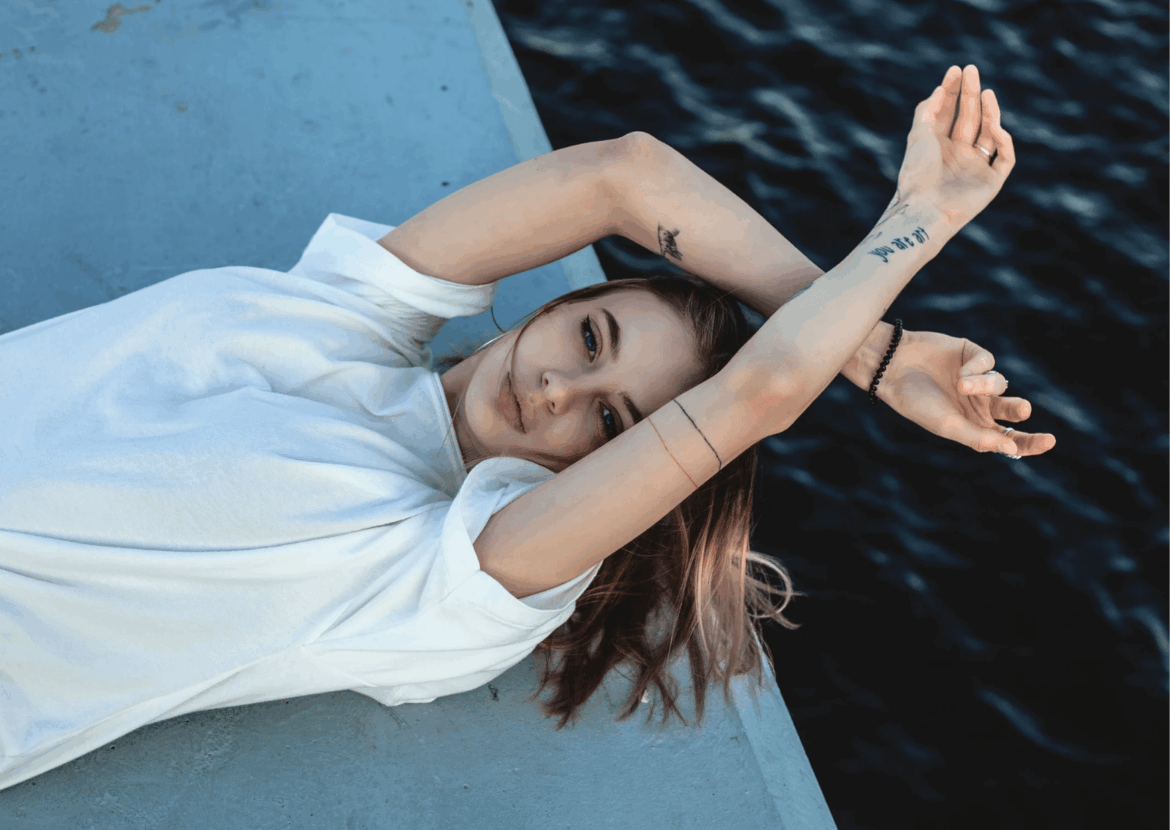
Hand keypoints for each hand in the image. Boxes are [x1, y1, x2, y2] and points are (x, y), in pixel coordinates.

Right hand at [875, 329, 1056, 457]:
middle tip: (1021, 409)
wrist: (892, 368)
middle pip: (1012, 410)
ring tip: (962, 385)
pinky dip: (977, 368)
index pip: (1009, 438)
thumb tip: (1012, 449)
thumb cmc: (916, 402)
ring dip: (986, 385)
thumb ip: (979, 438)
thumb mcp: (948, 426)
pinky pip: (988, 362)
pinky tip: (960, 372)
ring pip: (1000, 383)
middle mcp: (978, 404)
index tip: (1049, 441)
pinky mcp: (972, 355)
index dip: (1030, 442)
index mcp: (973, 426)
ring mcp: (976, 379)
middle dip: (1018, 409)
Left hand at [896, 65, 1015, 231]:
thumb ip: (927, 111)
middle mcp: (958, 155)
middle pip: (969, 119)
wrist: (924, 208)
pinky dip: (1003, 141)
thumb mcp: (917, 136)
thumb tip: (940, 88)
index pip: (949, 113)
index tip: (957, 70)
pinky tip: (993, 126)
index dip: (954, 91)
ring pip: (989, 134)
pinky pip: (1004, 157)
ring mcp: (975, 168)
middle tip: (972, 70)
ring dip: (989, 113)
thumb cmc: (917, 174)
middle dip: (971, 94)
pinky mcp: (991, 182)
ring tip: (985, 92)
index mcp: (938, 147)